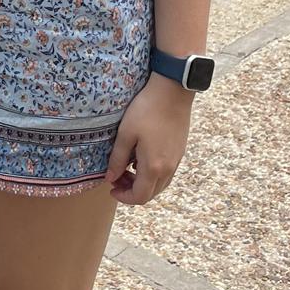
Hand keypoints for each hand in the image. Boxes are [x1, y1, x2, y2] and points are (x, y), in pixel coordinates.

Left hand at [105, 75, 193, 204]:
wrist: (173, 91)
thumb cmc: (147, 109)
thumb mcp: (126, 133)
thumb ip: (117, 159)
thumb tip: (110, 178)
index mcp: (154, 167)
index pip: (139, 197)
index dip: (123, 197)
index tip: (111, 188)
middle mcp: (168, 168)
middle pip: (150, 194)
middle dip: (131, 191)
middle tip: (116, 177)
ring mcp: (176, 160)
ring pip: (159, 185)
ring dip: (142, 183)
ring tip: (126, 167)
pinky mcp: (179, 152)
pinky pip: (166, 173)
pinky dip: (152, 174)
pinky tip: (140, 158)